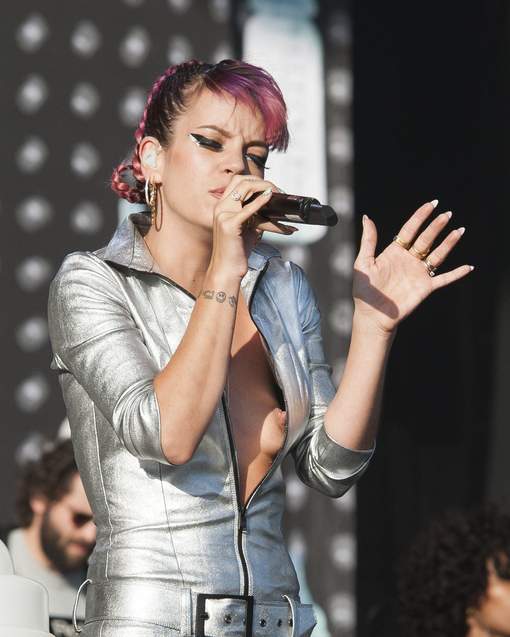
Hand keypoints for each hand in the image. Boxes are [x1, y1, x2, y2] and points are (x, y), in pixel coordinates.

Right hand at [209, 175, 297, 278]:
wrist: (227, 269)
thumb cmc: (236, 251)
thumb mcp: (247, 228)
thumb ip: (254, 214)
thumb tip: (271, 206)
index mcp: (222, 206)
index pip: (237, 181)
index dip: (255, 179)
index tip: (270, 187)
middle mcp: (220, 207)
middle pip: (240, 180)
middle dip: (261, 181)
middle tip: (277, 189)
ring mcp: (223, 215)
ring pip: (244, 188)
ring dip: (263, 187)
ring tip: (276, 192)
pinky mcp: (229, 225)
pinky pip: (247, 208)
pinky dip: (260, 201)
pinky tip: (269, 197)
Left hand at [352, 200, 472, 333]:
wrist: (372, 315)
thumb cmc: (365, 291)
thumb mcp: (363, 263)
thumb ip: (368, 241)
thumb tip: (367, 217)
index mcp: (395, 252)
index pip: (410, 229)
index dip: (420, 216)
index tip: (431, 204)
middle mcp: (409, 260)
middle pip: (426, 239)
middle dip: (436, 226)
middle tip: (447, 214)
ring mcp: (419, 273)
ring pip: (438, 254)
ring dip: (449, 243)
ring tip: (459, 231)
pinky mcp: (426, 288)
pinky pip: (444, 279)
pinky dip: (457, 273)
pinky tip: (469, 267)